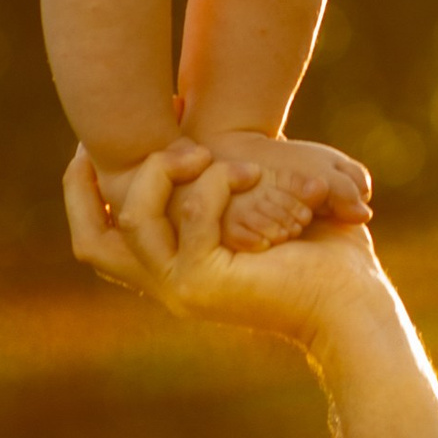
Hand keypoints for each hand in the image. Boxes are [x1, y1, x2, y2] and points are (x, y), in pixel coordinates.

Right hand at [62, 142, 375, 342]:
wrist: (352, 303)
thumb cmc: (319, 253)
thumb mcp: (259, 208)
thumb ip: (223, 182)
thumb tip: (202, 135)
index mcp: (171, 269)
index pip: (97, 238)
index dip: (85, 190)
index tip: (106, 139)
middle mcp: (165, 283)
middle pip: (89, 241)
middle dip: (91, 180)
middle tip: (129, 135)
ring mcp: (181, 287)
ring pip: (133, 218)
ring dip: (163, 170)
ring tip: (205, 153)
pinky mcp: (206, 282)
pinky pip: (191, 216)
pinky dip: (216, 183)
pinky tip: (250, 174)